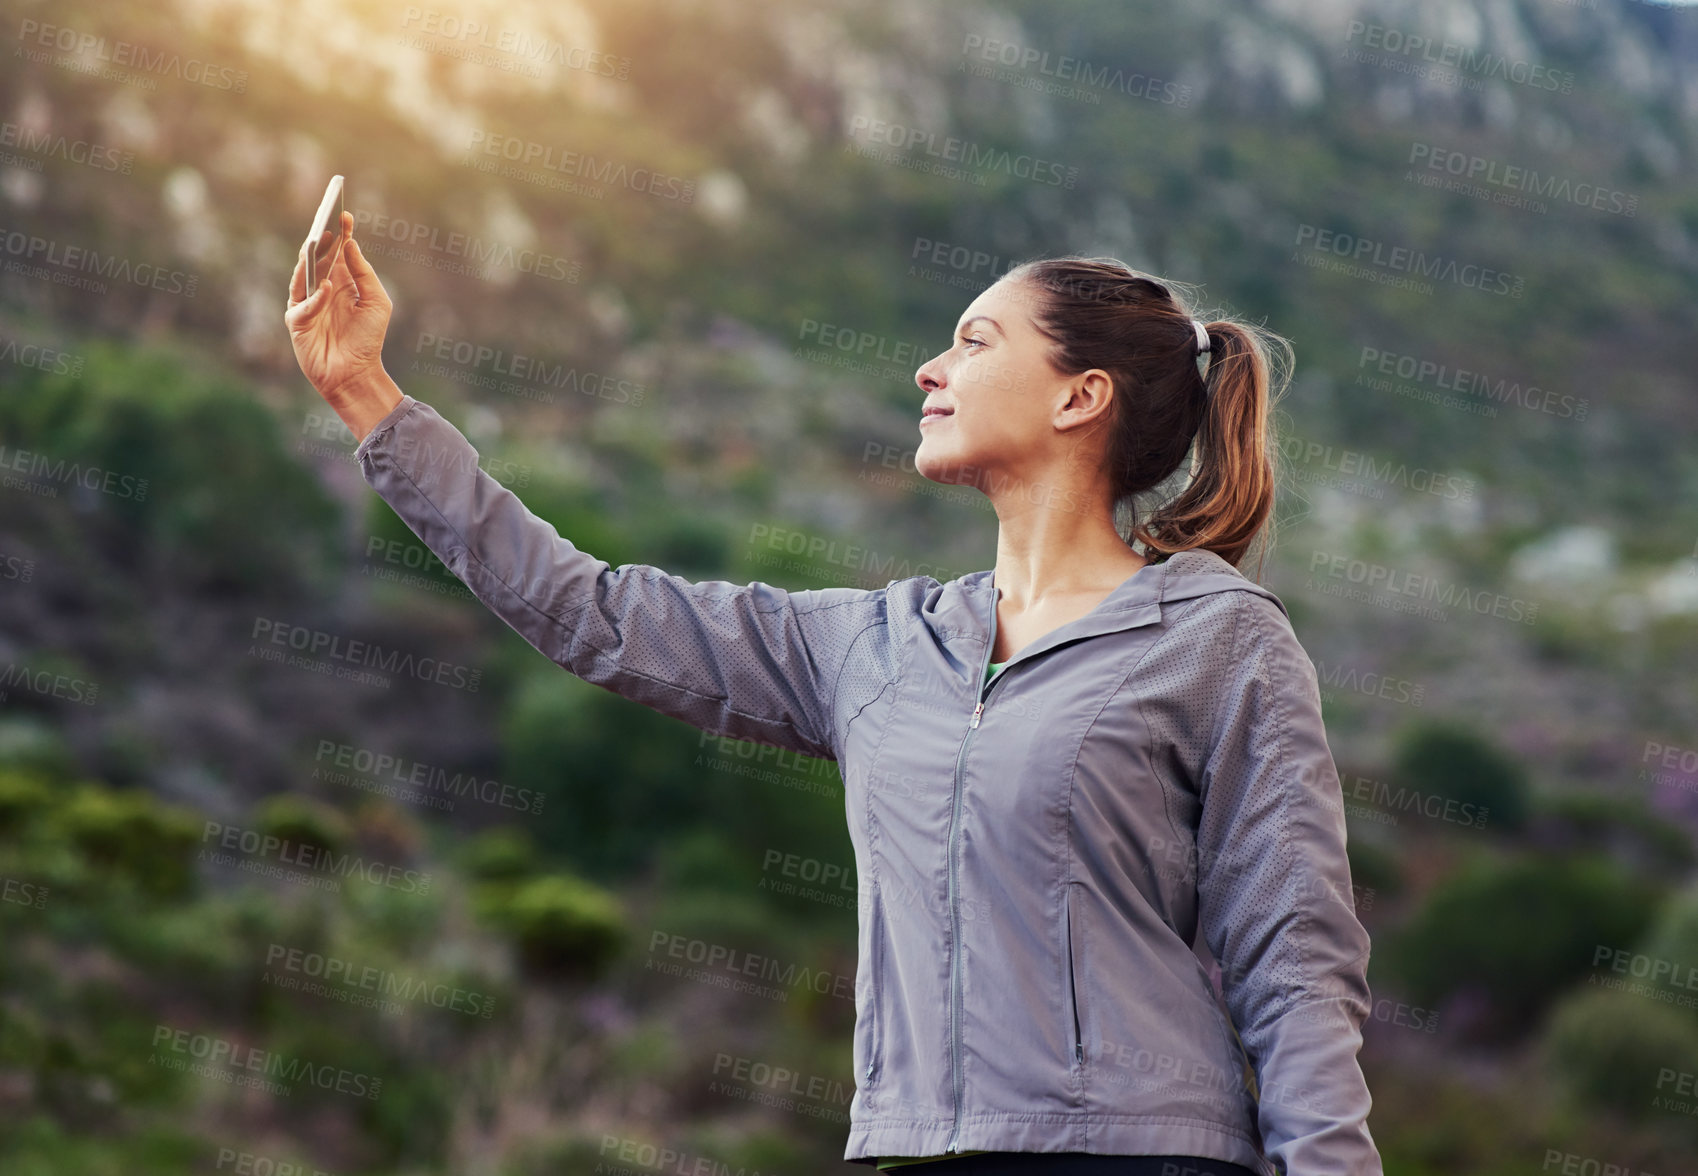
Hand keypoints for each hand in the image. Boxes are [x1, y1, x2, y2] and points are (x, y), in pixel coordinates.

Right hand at [285, 209, 401, 440]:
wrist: (356, 373)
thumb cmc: (368, 339)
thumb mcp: (377, 303)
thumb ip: (365, 274)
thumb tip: (351, 245)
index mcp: (342, 282)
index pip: (339, 252)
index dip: (341, 232)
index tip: (345, 214)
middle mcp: (322, 289)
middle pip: (317, 258)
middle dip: (321, 239)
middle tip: (327, 221)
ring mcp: (307, 304)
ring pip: (302, 275)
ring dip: (310, 259)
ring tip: (319, 242)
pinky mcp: (297, 322)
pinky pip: (303, 305)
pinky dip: (314, 298)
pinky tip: (325, 288)